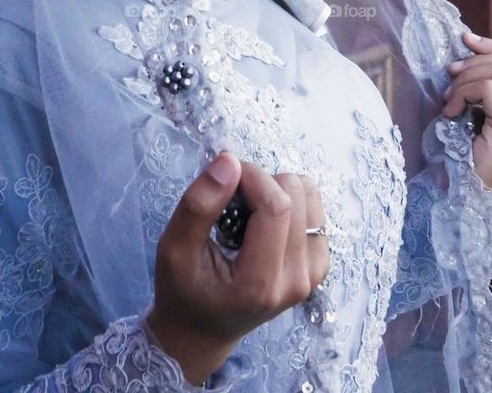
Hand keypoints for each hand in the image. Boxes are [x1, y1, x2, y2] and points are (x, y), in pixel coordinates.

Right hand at [147, 151, 329, 385]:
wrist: (201, 332)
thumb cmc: (182, 291)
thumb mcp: (174, 248)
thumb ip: (199, 204)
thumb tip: (230, 159)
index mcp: (259, 282)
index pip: (276, 206)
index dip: (252, 176)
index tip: (225, 174)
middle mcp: (294, 281)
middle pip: (295, 196)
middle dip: (261, 181)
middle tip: (232, 199)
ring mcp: (310, 276)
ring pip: (309, 197)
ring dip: (276, 190)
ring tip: (248, 213)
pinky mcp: (317, 269)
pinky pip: (315, 212)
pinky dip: (290, 204)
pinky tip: (266, 222)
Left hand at [442, 29, 491, 190]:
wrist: (462, 194)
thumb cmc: (466, 153)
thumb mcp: (479, 111)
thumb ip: (484, 83)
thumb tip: (469, 40)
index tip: (465, 40)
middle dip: (476, 62)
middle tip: (450, 74)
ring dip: (466, 79)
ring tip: (449, 98)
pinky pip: (487, 90)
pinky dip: (463, 93)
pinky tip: (450, 112)